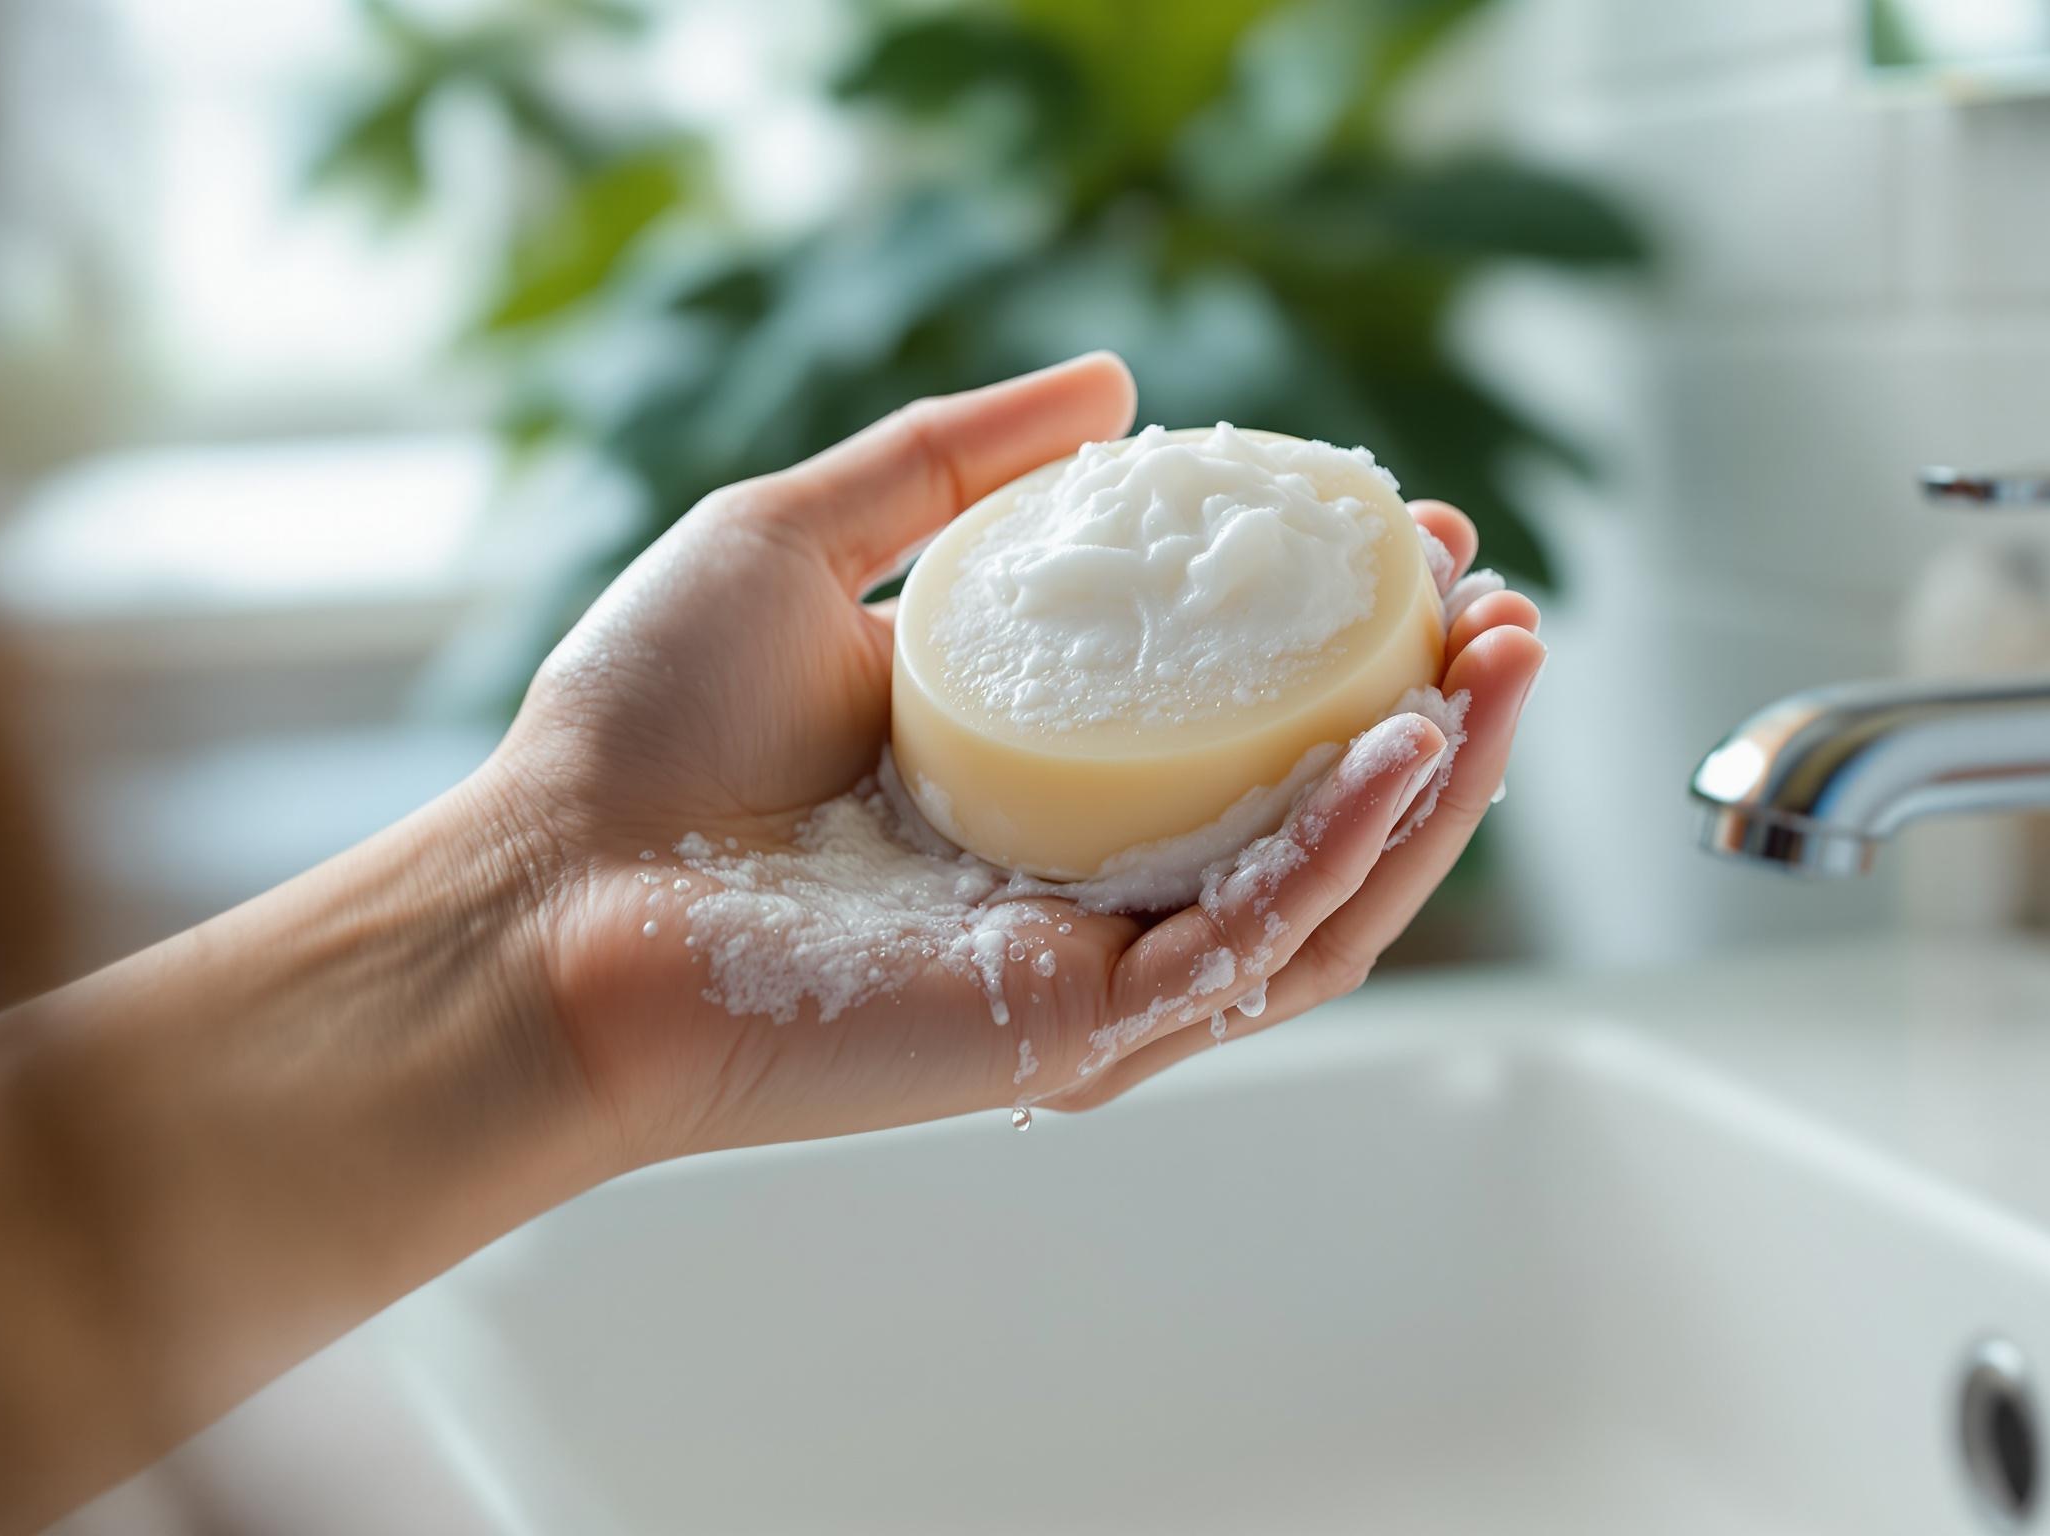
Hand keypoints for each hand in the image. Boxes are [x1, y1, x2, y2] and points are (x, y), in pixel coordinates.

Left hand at [484, 353, 1546, 1161]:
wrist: (541, 893)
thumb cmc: (635, 735)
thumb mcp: (801, 534)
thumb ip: (953, 458)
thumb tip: (1117, 384)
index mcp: (1045, 782)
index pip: (1248, 720)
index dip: (1355, 632)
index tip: (1415, 536)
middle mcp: (1088, 881)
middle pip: (1321, 816)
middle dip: (1442, 716)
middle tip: (1508, 611)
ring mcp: (1091, 965)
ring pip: (1327, 901)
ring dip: (1438, 788)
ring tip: (1508, 668)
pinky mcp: (1073, 1026)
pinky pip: (1249, 948)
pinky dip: (1341, 853)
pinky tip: (1401, 751)